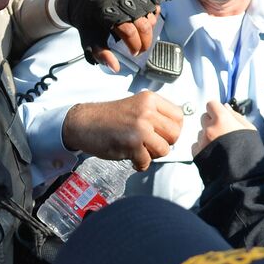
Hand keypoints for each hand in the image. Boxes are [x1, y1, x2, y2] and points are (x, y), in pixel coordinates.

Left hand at [60, 0, 166, 70]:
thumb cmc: (87, 21)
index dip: (135, 45)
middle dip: (145, 41)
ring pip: (150, 11)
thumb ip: (101, 54)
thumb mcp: (89, 39)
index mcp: (105, 10)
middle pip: (142, 23)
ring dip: (150, 27)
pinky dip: (153, 10)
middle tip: (141, 50)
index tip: (133, 54)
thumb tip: (116, 68)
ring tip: (141, 35)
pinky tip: (146, 19)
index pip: (129, 31)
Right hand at [63, 91, 183, 170]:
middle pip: (175, 134)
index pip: (179, 116)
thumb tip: (175, 131)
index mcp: (149, 99)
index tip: (162, 133)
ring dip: (152, 155)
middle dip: (165, 143)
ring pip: (164, 149)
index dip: (173, 129)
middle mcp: (147, 111)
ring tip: (140, 150)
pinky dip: (139, 164)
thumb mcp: (136, 106)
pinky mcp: (132, 144)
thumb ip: (155, 114)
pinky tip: (131, 157)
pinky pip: (147, 161)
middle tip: (151, 144)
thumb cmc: (108, 117)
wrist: (84, 123)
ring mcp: (140, 127)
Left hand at [192, 100, 253, 156]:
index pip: (211, 104)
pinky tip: (213, 153)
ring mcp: (202, 141)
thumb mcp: (249, 129)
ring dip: (207, 135)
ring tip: (220, 146)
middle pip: (204, 117)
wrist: (242, 176)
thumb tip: (225, 106)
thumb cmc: (249, 152)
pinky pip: (196, 144)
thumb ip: (236, 116)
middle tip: (222, 131)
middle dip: (211, 121)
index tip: (221, 115)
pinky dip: (202, 147)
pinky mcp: (197, 153)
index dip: (216, 109)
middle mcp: (209, 128)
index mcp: (222, 119)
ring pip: (200, 132)